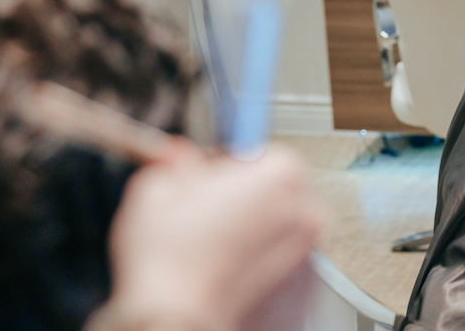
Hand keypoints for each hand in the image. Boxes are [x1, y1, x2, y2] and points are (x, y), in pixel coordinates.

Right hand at [105, 141, 325, 330]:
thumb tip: (179, 159)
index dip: (226, 162)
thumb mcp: (158, 187)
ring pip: (278, 230)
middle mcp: (305, 214)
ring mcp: (307, 258)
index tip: (208, 173)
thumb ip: (177, 162)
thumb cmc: (170, 263)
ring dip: (253, 232)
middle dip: (243, 196)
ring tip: (209, 247)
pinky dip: (257, 266)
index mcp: (281, 175)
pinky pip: (279, 266)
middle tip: (204, 212)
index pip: (260, 150)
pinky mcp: (300, 295)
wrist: (175, 324)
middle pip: (276, 190)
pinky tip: (223, 271)